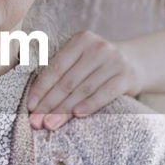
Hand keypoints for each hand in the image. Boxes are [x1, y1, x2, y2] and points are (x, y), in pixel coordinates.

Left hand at [27, 31, 142, 128]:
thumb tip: (34, 103)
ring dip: (64, 109)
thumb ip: (61, 72)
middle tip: (36, 122)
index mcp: (81, 40)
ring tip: (50, 124)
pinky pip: (105, 93)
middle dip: (49, 104)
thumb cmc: (97, 66)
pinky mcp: (127, 76)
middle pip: (68, 81)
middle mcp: (98, 48)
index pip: (55, 67)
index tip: (30, 106)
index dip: (41, 88)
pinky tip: (77, 115)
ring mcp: (114, 61)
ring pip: (83, 89)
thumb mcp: (81, 58)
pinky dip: (90, 104)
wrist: (135, 63)